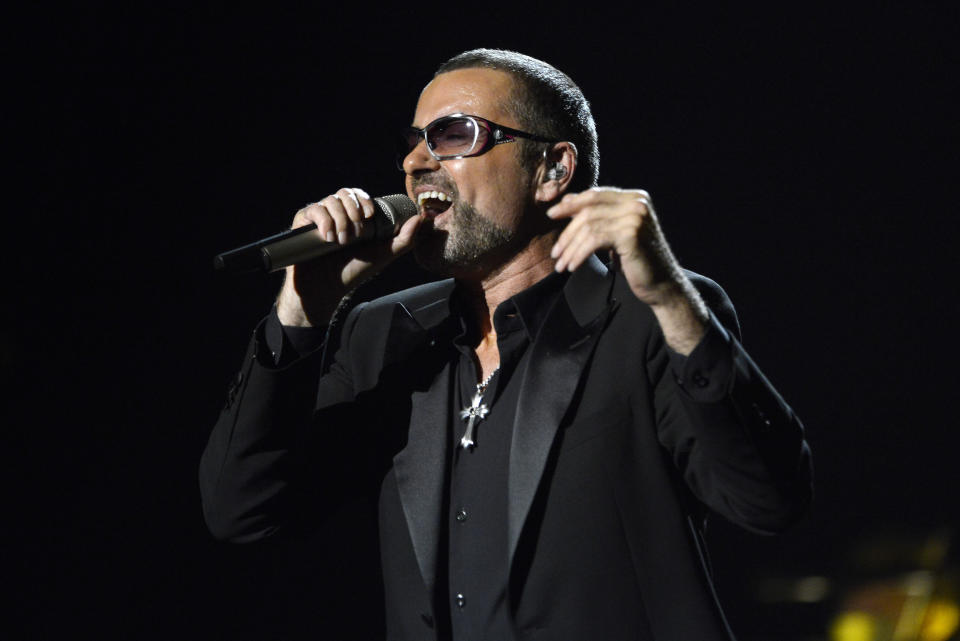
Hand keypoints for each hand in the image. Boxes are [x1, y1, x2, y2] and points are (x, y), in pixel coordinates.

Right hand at [276, 187, 421, 326]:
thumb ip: (405, 239)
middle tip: (357, 233)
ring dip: (340, 220)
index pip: (359, 195)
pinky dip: (324, 221)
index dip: (364, 201)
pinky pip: (313, 209)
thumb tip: (421, 219)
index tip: (369, 216)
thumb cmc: (353, 271)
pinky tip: (328, 237)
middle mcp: (335, 213)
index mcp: (353, 216)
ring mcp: (318, 218)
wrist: (326, 289)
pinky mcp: (302, 224)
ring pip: (330, 201)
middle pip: (344, 194)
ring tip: (341, 242)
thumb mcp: (383, 255)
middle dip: (353, 210)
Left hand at [547, 187, 682, 304]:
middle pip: (589, 210)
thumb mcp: (617, 233)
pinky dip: (579, 254)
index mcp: (635, 198)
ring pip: (589, 226)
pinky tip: (572, 267)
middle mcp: (637, 203)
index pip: (596, 195)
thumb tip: (568, 201)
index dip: (571, 203)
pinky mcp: (631, 234)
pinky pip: (593, 240)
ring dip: (570, 248)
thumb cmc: (638, 260)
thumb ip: (599, 216)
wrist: (662, 284)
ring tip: (561, 264)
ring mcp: (635, 217)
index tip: (551, 214)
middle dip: (567, 231)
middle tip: (555, 251)